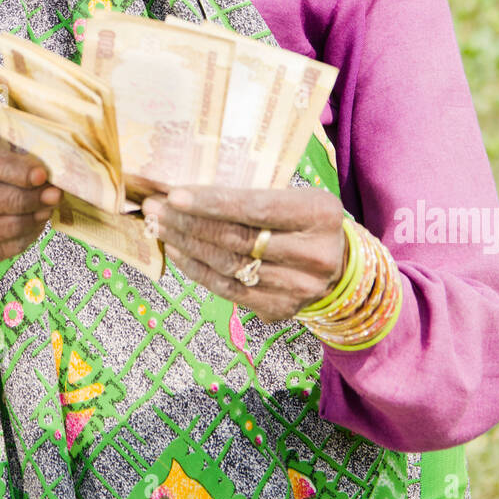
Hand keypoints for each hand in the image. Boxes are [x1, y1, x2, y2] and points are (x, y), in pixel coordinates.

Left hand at [141, 184, 346, 323]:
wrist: (341, 267)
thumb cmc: (306, 221)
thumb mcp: (296, 197)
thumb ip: (255, 194)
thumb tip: (189, 189)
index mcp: (320, 214)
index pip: (257, 209)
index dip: (213, 203)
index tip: (175, 195)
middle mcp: (313, 254)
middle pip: (238, 239)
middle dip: (189, 222)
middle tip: (156, 208)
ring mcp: (298, 287)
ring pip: (229, 266)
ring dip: (187, 246)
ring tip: (161, 227)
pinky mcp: (281, 309)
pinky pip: (229, 290)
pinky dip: (198, 270)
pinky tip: (178, 252)